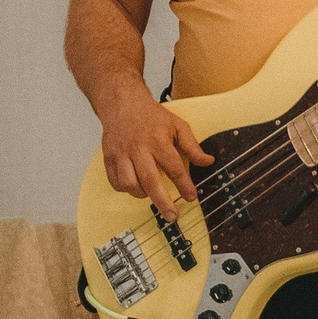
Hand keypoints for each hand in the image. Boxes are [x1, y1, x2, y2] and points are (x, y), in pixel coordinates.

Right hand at [96, 80, 212, 219]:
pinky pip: (115, 182)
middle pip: (150, 180)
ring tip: (152, 196)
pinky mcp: (109, 157)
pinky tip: (135, 188)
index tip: (191, 197)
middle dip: (162, 202)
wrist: (122, 102)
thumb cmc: (150, 115)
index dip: (184, 185)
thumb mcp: (177, 125)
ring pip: (129, 183)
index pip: (174, 167)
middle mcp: (138, 148)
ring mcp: (121, 154)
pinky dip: (125, 190)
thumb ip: (192, 146)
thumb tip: (208, 162)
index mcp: (157, 140)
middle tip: (172, 216)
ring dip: (142, 194)